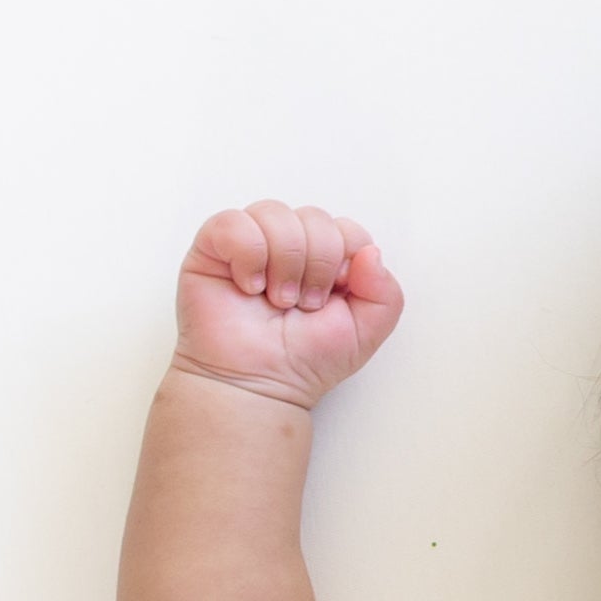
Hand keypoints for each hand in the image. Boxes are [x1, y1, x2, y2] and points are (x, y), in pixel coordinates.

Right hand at [172, 200, 403, 409]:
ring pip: (277, 214)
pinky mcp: (215, 245)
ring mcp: (253, 241)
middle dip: (316, 267)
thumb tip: (371, 252)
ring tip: (276, 300)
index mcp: (327, 259)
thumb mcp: (364, 335)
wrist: (258, 386)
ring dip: (284, 264)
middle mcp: (291, 244)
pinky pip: (235, 223)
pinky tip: (248, 287)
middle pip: (315, 219)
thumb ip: (385, 294)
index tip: (329, 301)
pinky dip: (248, 257)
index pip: (347, 229)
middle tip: (301, 306)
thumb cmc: (304, 362)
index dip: (344, 262)